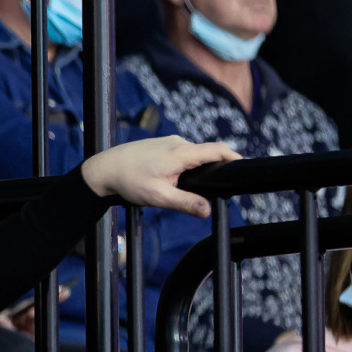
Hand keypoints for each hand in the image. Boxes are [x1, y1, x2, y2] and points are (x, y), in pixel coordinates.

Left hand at [81, 136, 241, 216]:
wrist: (103, 169)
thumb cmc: (128, 182)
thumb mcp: (158, 197)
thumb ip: (185, 203)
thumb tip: (208, 209)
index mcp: (180, 153)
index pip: (217, 151)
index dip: (235, 158)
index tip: (248, 168)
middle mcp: (177, 142)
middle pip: (208, 154)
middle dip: (216, 169)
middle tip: (220, 188)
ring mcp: (169, 141)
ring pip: (194, 155)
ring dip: (197, 169)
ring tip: (189, 188)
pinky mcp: (162, 145)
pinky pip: (182, 154)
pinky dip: (186, 166)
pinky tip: (174, 180)